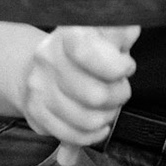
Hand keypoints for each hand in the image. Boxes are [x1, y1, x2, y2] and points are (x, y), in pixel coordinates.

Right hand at [16, 25, 138, 163]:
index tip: (126, 67)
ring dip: (107, 117)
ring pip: (87, 119)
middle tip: (120, 90)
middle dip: (118, 96)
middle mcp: (48, 57)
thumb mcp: (108, 32)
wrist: (43, 66)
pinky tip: (99, 125)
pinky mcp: (35, 111)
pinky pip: (72, 135)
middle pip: (96, 95)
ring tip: (108, 106)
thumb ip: (121, 32)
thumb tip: (131, 30)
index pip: (86, 52)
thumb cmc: (88, 50)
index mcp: (67, 34)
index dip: (116, 66)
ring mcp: (39, 86)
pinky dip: (92, 134)